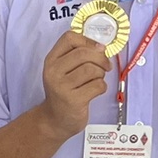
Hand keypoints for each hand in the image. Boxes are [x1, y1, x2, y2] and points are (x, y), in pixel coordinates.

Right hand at [37, 22, 111, 140]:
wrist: (55, 119)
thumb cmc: (64, 92)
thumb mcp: (63, 70)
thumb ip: (77, 55)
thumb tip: (101, 46)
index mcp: (51, 60)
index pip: (69, 38)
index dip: (88, 40)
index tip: (97, 48)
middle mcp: (53, 72)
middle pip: (84, 53)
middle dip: (101, 58)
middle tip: (105, 66)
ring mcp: (62, 87)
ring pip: (92, 69)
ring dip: (101, 74)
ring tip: (97, 79)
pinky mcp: (74, 100)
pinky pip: (97, 85)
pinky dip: (102, 87)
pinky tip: (95, 91)